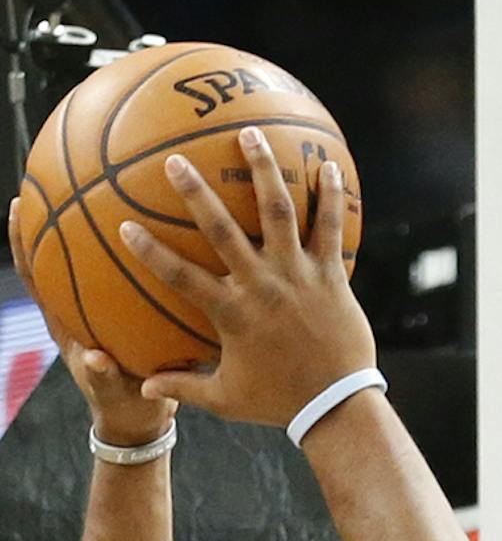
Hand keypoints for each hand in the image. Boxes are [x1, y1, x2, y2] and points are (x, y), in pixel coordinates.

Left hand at [8, 198, 176, 448]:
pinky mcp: (124, 316)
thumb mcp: (119, 394)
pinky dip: (132, 251)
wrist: (144, 419)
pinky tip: (152, 224)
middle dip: (46, 219)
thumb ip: (106, 378)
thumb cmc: (129, 405)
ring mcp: (99, 311)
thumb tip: (98, 360)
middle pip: (53, 258)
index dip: (22, 245)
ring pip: (88, 261)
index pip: (35, 278)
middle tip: (44, 181)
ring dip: (88, 225)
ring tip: (94, 186)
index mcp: (66, 327)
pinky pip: (125, 276)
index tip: (16, 210)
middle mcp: (76, 311)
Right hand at [116, 130, 373, 429]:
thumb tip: (144, 389)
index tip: (125, 225)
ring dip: (263, 170)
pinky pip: (330, 228)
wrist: (338, 407)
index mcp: (231, 313)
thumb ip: (185, 388)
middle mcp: (261, 286)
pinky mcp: (330, 275)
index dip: (150, 251)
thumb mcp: (227, 398)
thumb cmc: (280, 402)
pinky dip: (330, 196)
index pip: (180, 276)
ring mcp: (297, 276)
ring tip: (251, 134)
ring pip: (278, 212)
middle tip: (174, 160)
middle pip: (222, 230)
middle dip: (195, 193)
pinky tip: (326, 165)